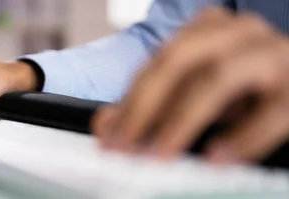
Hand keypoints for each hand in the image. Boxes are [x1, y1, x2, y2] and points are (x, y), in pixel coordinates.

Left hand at [94, 6, 288, 163]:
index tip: (109, 134)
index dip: (129, 99)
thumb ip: (155, 106)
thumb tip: (107, 126)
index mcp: (211, 30)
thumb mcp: (199, 94)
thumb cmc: (252, 90)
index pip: (157, 61)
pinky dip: (242, 137)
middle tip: (125, 145)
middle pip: (179, 60)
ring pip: (217, 77)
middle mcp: (240, 33)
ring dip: (182, 119)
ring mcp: (273, 55)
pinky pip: (271, 112)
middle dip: (144, 106)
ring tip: (161, 152)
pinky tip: (217, 156)